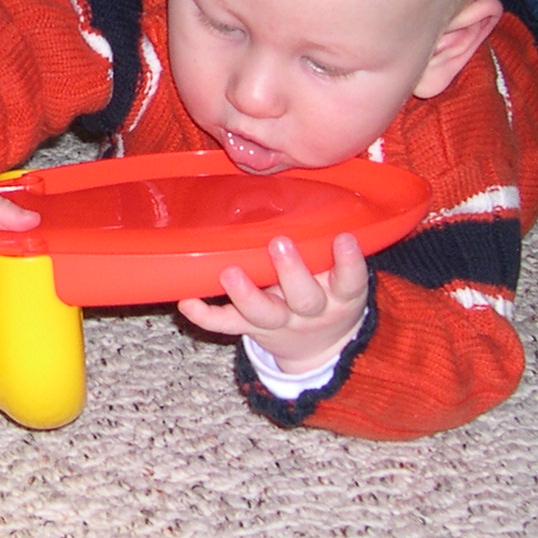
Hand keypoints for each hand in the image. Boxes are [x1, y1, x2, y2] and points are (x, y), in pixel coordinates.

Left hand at [177, 233, 371, 376]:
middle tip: (279, 243)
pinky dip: (205, 316)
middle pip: (305, 298)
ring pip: (264, 314)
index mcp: (340, 295)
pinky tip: (187, 301)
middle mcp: (312, 311)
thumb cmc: (329, 294)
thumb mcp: (342, 276)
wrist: (320, 347)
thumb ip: (328, 244)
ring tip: (230, 272)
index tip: (343, 238)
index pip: (350, 280)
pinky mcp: (252, 329)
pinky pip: (227, 325)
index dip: (349, 262)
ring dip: (246, 294)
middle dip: (291, 272)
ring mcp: (280, 322)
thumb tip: (315, 190)